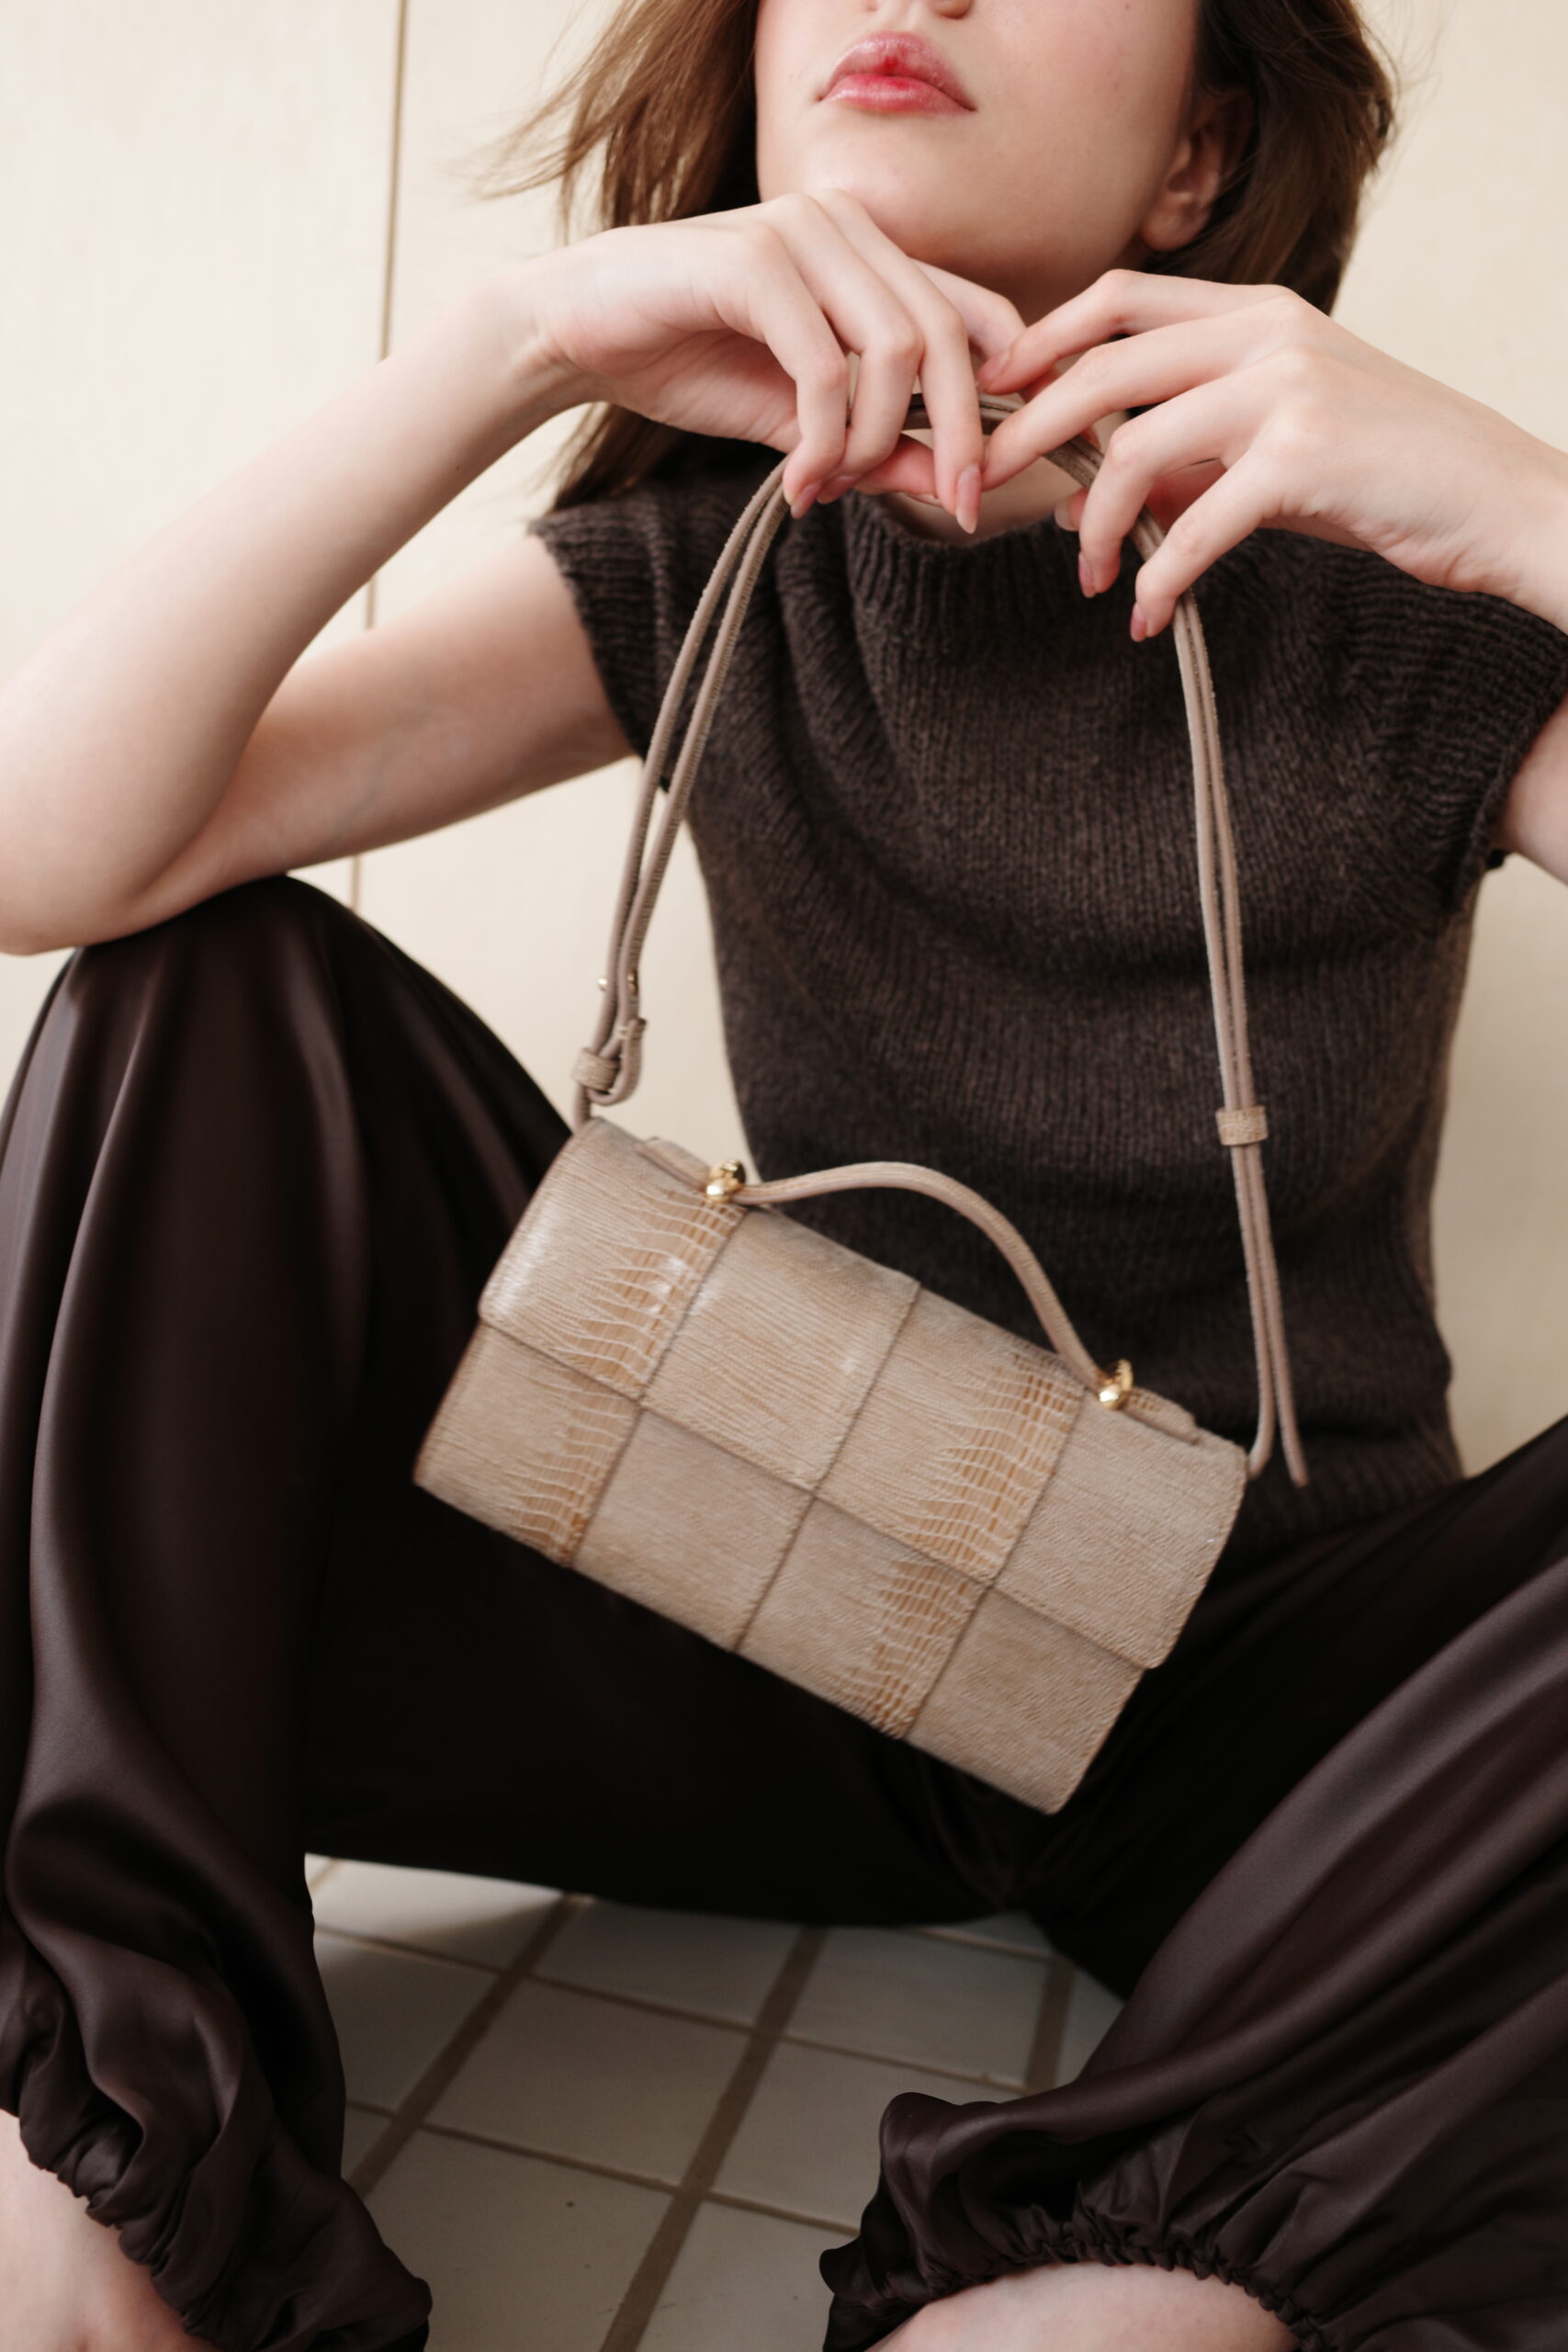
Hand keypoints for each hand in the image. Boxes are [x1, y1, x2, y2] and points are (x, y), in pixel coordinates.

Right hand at [525, 191, 1024, 528]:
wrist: (578, 333)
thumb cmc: (689, 363)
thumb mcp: (802, 423)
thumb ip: (879, 444)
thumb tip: (952, 485)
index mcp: (870, 255)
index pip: (978, 313)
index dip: (1012, 388)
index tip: (998, 470)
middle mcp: (846, 228)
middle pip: (949, 336)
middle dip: (962, 435)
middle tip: (953, 506)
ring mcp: (802, 234)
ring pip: (894, 351)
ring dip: (876, 441)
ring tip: (832, 485)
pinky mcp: (755, 261)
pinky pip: (825, 367)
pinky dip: (822, 440)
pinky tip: (798, 480)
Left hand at [958, 269, 1567, 639]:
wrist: (1498, 500)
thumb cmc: (1389, 475)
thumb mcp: (1279, 446)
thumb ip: (1193, 454)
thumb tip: (1094, 491)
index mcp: (1259, 312)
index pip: (1121, 297)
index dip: (1043, 338)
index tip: (995, 390)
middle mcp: (1268, 332)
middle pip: (1104, 366)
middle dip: (1029, 431)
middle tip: (984, 487)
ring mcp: (1287, 388)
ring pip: (1134, 447)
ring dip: (1093, 523)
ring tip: (1089, 575)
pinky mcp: (1304, 457)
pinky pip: (1194, 526)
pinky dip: (1157, 580)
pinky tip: (1148, 616)